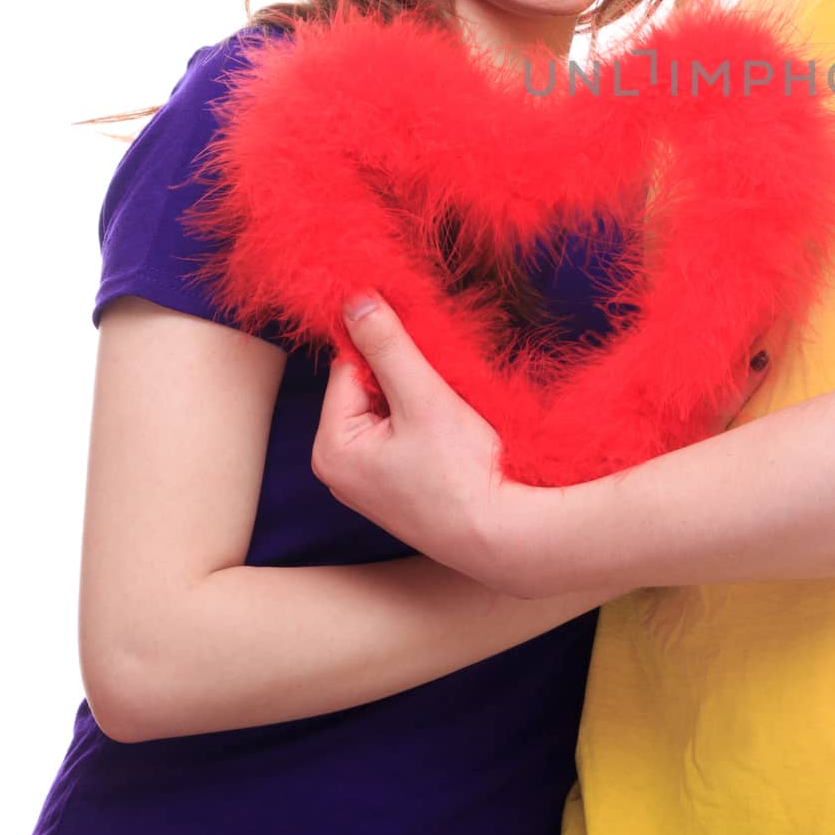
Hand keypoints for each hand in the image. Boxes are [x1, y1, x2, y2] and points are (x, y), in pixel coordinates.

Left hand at [311, 294, 524, 583]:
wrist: (503, 536)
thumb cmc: (462, 472)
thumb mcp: (424, 397)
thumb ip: (388, 345)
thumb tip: (354, 299)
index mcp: (331, 448)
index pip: (349, 367)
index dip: (388, 350)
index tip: (426, 348)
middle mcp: (338, 470)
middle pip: (366, 389)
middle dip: (405, 376)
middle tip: (443, 387)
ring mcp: (366, 483)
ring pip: (387, 410)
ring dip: (418, 398)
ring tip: (451, 415)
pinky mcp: (394, 489)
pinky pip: (400, 435)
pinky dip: (425, 422)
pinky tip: (452, 433)